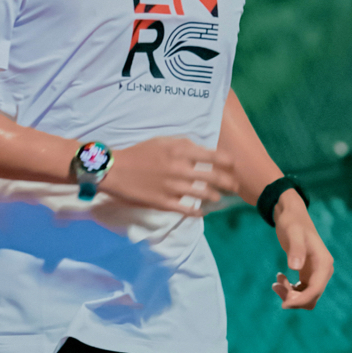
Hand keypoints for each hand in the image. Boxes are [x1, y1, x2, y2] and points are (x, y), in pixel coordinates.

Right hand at [102, 137, 237, 212]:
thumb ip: (183, 145)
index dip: (228, 162)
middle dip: (230, 183)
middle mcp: (181, 169)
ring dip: (216, 197)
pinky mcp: (165, 203)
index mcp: (180, 151)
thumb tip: (202, 150)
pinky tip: (203, 211)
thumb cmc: (139, 153)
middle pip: (215, 177)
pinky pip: (188, 209)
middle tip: (235, 185)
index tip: (234, 166)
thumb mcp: (162, 141)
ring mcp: (174, 187)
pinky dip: (199, 211)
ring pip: (205, 194)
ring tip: (219, 198)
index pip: (214, 156)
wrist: (115, 170)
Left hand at [272, 193, 333, 308]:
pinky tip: (279, 278)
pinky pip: (301, 292)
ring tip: (275, 283)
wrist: (292, 215)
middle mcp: (323, 271)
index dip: (300, 301)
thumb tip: (296, 267)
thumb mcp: (292, 233)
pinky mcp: (308, 274)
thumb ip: (295, 249)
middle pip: (311, 298)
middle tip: (276, 286)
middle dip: (293, 298)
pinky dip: (289, 291)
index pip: (315, 291)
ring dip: (290, 296)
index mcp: (324, 264)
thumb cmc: (292, 222)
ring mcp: (316, 274)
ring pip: (306, 297)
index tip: (283, 304)